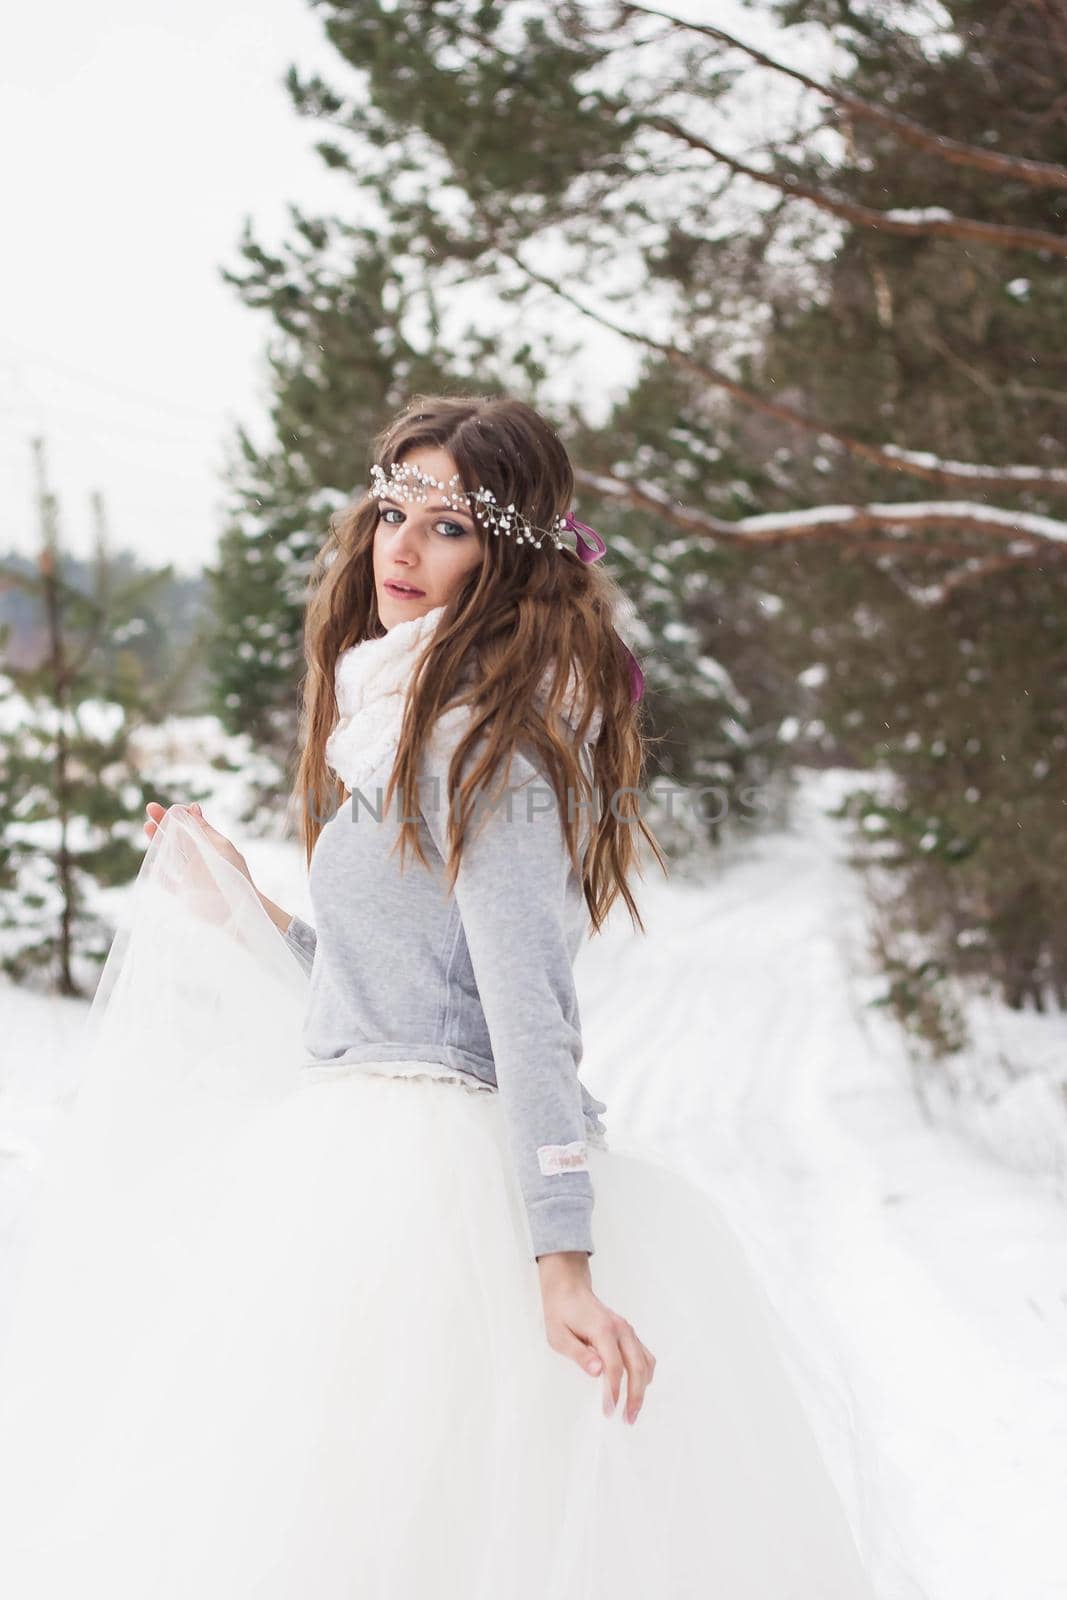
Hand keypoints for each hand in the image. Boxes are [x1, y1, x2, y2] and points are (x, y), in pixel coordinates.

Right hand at [143, 801, 251, 885]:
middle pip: (177, 838)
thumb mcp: (220, 848)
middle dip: (164, 824)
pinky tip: (153, 863)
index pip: (190, 827)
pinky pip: (169, 882)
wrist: (240, 909)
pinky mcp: (186, 893)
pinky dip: (160, 873)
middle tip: (150, 809)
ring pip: (170, 856)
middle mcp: (198, 859)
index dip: (178, 816)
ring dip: (159, 842)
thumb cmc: (235, 876)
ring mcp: (191, 876)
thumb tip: (192, 807)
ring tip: (147, 827)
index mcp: (209, 846)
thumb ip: (205, 831)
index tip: (170, 807)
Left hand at [537, 1251, 655, 1424]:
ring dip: (642, 1388)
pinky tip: (636, 1389)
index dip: (614, 1392)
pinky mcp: (629, 1334)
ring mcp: (628, 1330)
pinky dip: (644, 1375)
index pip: (615, 1367)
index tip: (609, 1412)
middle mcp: (621, 1330)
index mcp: (603, 1330)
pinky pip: (644, 1356)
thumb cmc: (560, 1314)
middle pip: (637, 1367)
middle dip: (635, 1396)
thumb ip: (578, 1354)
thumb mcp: (558, 1336)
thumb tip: (598, 1372)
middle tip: (628, 1420)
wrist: (569, 1289)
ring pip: (645, 1362)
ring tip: (632, 1410)